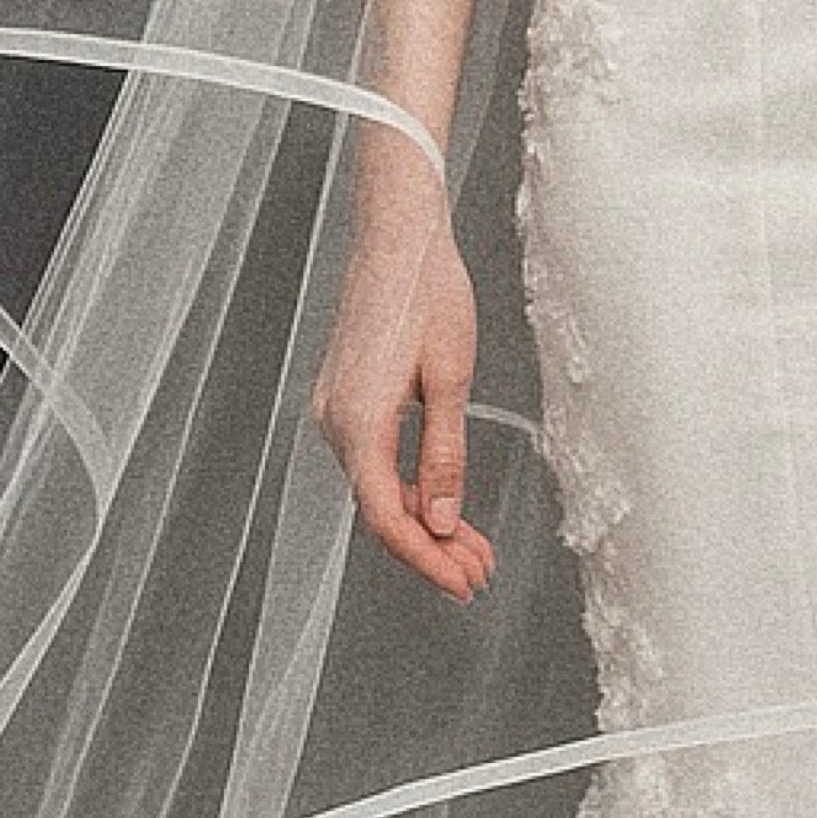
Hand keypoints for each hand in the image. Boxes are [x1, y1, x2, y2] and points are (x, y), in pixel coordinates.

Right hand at [309, 196, 494, 600]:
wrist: (397, 233)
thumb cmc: (428, 292)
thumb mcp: (451, 378)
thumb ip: (444, 454)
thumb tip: (441, 519)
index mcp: (358, 420)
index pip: (386, 517)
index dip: (426, 560)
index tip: (465, 584)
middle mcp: (335, 421)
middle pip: (380, 509)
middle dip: (433, 549)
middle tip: (481, 575)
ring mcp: (335, 409)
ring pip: (378, 488)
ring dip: (424, 522)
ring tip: (474, 548)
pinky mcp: (346, 397)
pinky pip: (374, 461)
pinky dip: (409, 487)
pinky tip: (442, 504)